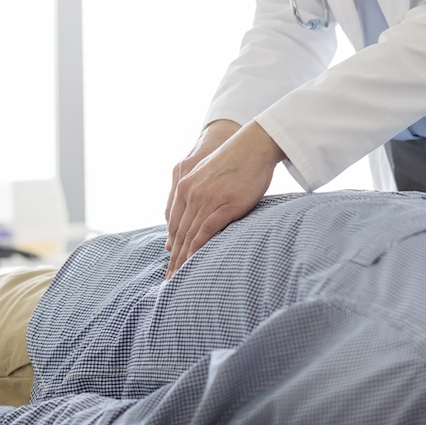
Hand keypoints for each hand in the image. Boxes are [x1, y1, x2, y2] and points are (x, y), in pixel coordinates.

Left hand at [165, 122, 285, 278]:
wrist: (255, 145)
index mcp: (184, 187)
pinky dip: (198, 249)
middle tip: (170, 279)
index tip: (170, 261)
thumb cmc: (238, 161)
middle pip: (178, 232)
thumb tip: (199, 215)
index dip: (172, 245)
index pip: (174, 223)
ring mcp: (206, 199)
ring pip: (189, 235)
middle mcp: (190, 193)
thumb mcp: (210, 176)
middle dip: (174, 258)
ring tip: (180, 277)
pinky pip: (205, 231)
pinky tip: (194, 262)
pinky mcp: (224, 204)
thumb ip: (200, 193)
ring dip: (183, 259)